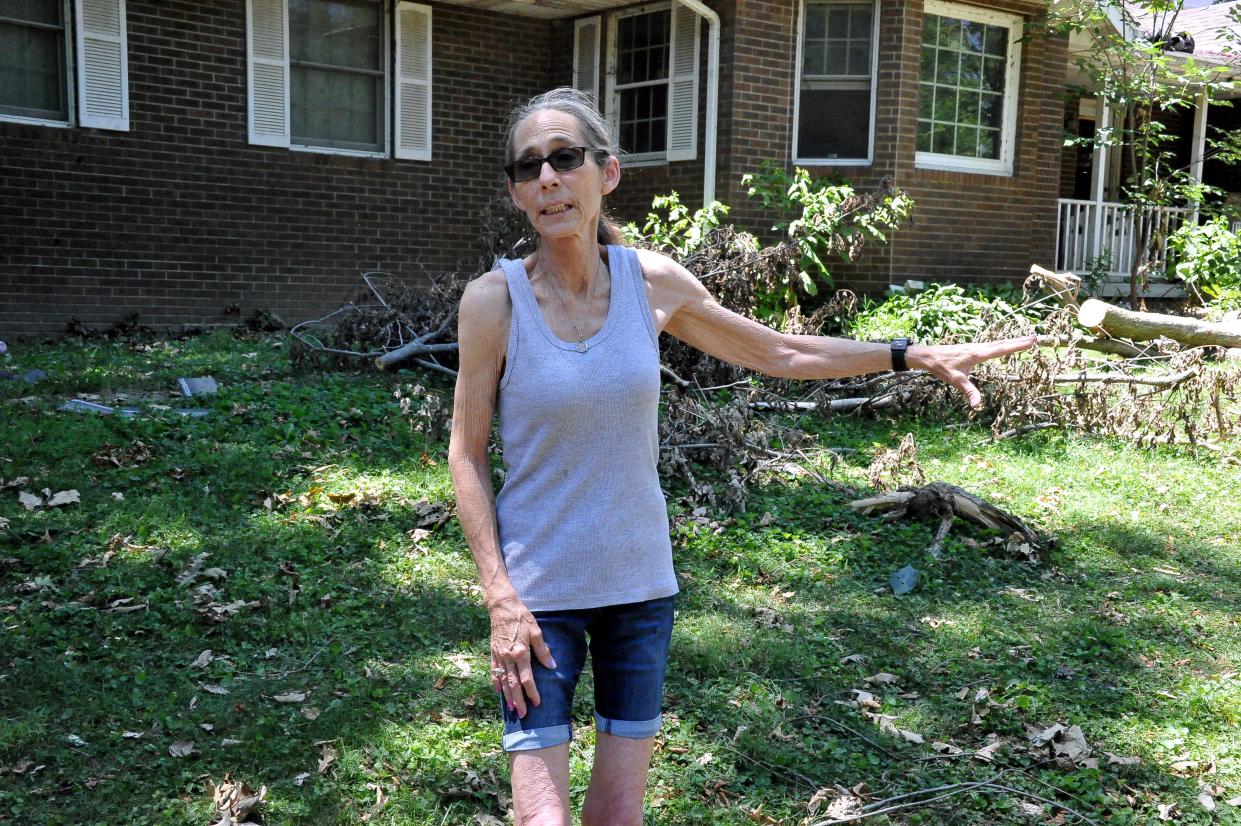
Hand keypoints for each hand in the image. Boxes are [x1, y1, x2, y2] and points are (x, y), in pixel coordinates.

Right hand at [487, 595, 555, 717]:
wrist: (502, 606)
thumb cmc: (521, 617)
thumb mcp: (536, 631)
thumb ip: (543, 651)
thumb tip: (552, 667)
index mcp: (520, 652)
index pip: (527, 678)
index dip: (532, 692)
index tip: (537, 702)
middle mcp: (508, 657)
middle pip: (513, 683)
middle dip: (519, 700)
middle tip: (523, 714)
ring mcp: (499, 656)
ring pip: (503, 680)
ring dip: (507, 696)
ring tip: (512, 709)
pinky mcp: (493, 652)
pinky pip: (494, 671)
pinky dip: (496, 682)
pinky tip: (498, 691)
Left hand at [911, 334, 1036, 408]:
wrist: (928, 356)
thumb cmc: (941, 367)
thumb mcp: (956, 381)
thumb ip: (969, 392)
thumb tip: (977, 405)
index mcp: (977, 354)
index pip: (1001, 349)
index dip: (1017, 346)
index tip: (1031, 341)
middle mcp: (978, 348)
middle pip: (1002, 343)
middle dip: (1019, 341)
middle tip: (1035, 337)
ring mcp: (975, 347)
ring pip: (997, 343)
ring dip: (1011, 341)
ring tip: (1025, 338)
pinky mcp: (971, 348)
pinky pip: (990, 345)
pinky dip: (1001, 344)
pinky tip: (1003, 344)